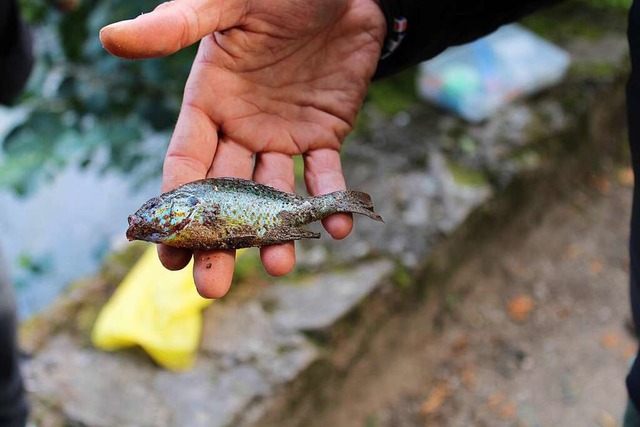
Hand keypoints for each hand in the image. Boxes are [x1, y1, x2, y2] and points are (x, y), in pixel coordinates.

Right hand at [100, 0, 385, 297]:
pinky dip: (331, 202)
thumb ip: (177, 26)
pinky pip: (327, 176)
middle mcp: (242, 128)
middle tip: (212, 286)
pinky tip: (337, 227)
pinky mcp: (326, 133)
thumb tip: (109, 39)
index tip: (168, 255)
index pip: (185, 165)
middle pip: (227, 194)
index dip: (177, 210)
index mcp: (208, 103)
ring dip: (277, 232)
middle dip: (220, 240)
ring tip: (278, 265)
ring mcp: (284, 135)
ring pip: (275, 194)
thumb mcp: (226, 5)